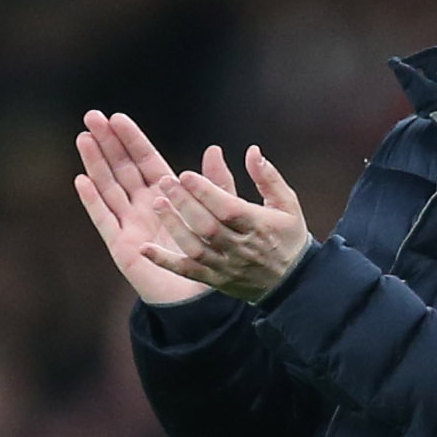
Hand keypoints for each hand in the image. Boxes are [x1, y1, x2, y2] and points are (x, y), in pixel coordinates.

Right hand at [74, 113, 207, 305]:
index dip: (131, 139)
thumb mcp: (220, 214)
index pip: (144, 160)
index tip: (117, 117)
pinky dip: (92, 201)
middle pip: (121, 168)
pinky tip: (82, 180)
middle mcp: (144, 207)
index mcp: (165, 196)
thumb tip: (214, 149)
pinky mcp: (121, 246)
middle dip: (107, 143)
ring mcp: (130, 225)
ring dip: (95, 163)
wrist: (199, 298)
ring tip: (83, 138)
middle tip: (92, 116)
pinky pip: (104, 220)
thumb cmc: (210, 257)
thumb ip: (217, 184)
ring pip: (109, 188)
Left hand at [140, 144, 313, 302]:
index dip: (206, 192)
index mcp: (258, 226)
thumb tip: (252, 151)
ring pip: (195, 247)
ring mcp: (225, 266)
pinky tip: (144, 249)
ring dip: (174, 226)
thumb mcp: (287, 204)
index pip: (228, 208)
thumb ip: (268, 177)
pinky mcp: (214, 280)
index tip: (187, 175)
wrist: (292, 285)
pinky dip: (164, 261)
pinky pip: (187, 272)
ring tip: (157, 203)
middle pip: (207, 226)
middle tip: (165, 182)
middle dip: (185, 203)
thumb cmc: (288, 238)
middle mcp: (240, 248)